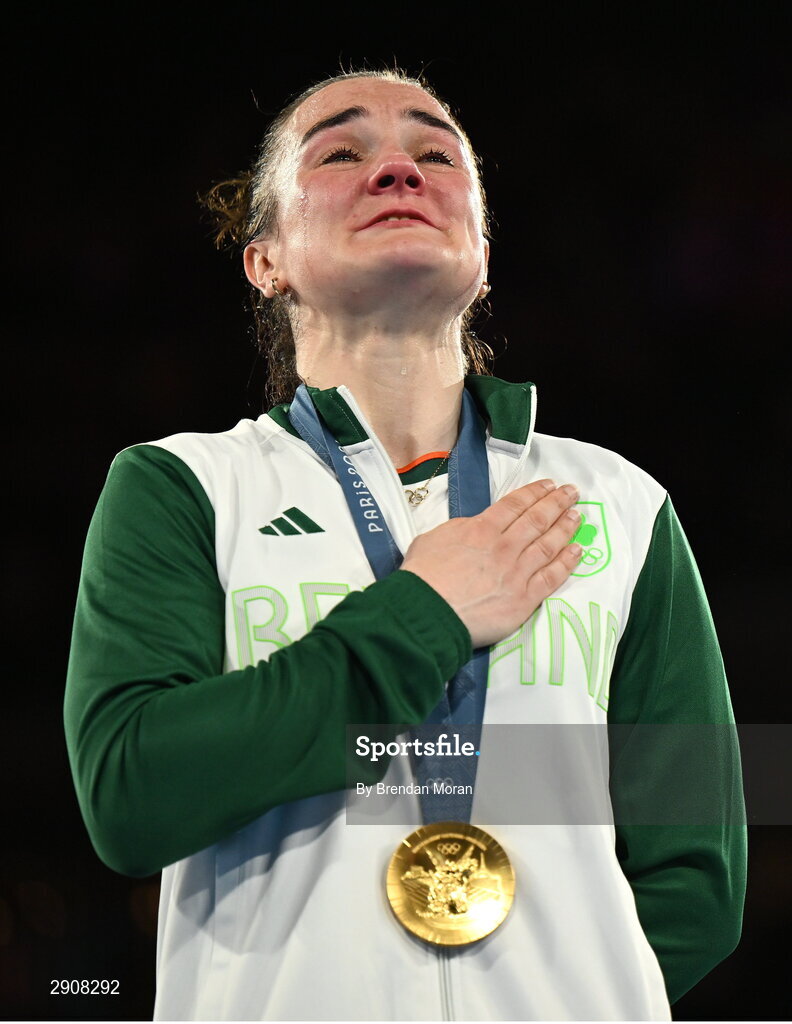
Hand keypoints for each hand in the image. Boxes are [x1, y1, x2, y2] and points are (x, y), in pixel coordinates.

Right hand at [400, 479, 582, 647]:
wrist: (427, 612)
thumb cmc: (422, 577)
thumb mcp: (432, 538)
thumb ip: (458, 529)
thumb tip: (470, 527)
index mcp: (481, 528)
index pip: (516, 504)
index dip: (535, 492)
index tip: (549, 485)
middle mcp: (504, 547)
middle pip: (537, 519)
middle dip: (557, 502)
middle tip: (572, 492)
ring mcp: (517, 572)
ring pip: (549, 544)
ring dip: (565, 527)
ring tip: (577, 516)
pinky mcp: (524, 599)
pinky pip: (551, 577)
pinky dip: (567, 562)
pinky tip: (577, 551)